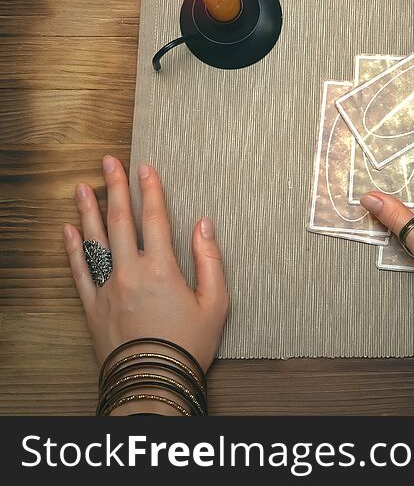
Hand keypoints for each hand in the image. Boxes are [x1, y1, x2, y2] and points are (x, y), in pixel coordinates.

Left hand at [63, 156, 228, 373]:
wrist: (153, 380)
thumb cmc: (188, 345)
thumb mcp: (215, 302)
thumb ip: (210, 260)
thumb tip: (204, 226)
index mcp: (162, 269)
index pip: (154, 219)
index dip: (150, 190)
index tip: (145, 168)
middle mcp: (130, 272)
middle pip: (121, 221)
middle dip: (115, 187)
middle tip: (109, 162)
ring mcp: (108, 288)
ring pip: (95, 241)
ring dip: (89, 210)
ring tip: (83, 186)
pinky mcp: (93, 306)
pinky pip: (79, 271)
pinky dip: (73, 249)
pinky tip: (69, 230)